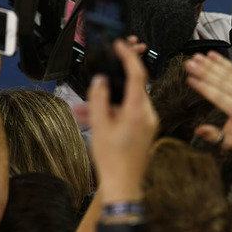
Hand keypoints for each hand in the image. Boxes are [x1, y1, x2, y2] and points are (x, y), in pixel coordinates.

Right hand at [87, 40, 158, 196]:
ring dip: (106, 104)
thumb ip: (98, 100)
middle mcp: (148, 115)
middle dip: (109, 87)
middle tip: (91, 87)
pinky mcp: (145, 131)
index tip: (121, 45)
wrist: (123, 186)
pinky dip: (112, 114)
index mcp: (139, 112)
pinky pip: (128, 115)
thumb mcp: (99, 127)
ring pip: (126, 103)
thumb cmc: (112, 162)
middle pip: (130, 90)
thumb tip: (100, 81)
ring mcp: (148, 124)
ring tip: (83, 112)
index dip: (129, 57)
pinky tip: (93, 120)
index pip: (138, 75)